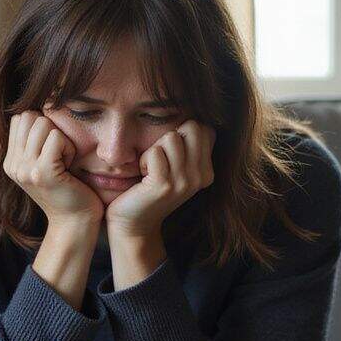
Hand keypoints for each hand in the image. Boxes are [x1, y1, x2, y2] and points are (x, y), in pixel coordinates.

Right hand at [3, 111, 103, 227]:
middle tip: (60, 154)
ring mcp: (25, 169)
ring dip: (60, 138)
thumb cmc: (68, 190)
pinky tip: (70, 165)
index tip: (52, 150)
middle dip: (50, 128)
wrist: (75, 223)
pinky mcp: (42, 173)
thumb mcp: (44, 165)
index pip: (20, 118)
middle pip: (28, 116)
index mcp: (11, 162)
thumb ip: (35, 143)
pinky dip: (69, 147)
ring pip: (42, 124)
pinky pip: (56, 137)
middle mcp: (13, 165)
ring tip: (65, 160)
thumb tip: (39, 110)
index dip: (41, 126)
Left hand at [104, 119, 214, 237]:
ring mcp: (184, 182)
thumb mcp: (176, 167)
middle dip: (170, 137)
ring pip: (171, 137)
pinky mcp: (164, 185)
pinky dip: (145, 159)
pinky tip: (143, 176)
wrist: (133, 223)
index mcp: (207, 171)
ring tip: (151, 169)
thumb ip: (189, 145)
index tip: (171, 158)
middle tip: (160, 160)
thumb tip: (195, 117)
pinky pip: (155, 152)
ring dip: (155, 149)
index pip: (204, 128)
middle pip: (192, 127)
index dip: (182, 134)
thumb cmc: (149, 189)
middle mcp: (201, 177)